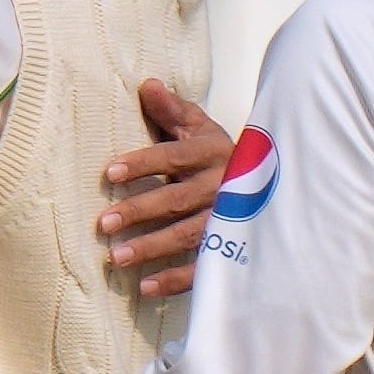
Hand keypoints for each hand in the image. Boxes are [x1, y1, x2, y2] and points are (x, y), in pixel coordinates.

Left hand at [99, 79, 231, 296]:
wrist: (270, 183)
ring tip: (116, 257)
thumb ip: (173, 110)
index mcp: (213, 152)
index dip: (143, 163)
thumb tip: (146, 85)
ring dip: (152, 247)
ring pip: (189, 235)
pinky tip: (145, 288)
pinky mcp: (232, 249)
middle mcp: (224, 186)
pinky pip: (205, 267)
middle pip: (177, 199)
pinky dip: (176, 279)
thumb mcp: (200, 128)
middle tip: (102, 223)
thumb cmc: (218, 153)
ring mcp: (230, 221)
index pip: (174, 157)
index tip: (109, 173)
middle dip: (139, 211)